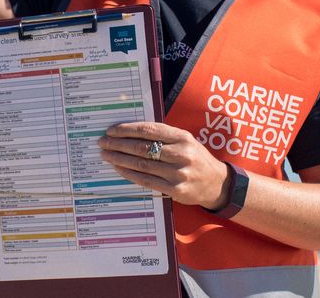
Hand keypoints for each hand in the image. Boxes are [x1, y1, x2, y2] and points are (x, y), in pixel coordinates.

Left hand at [97, 122, 229, 208]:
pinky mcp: (176, 190)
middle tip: (103, 142)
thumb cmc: (195, 158)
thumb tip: (131, 131)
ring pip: (142, 164)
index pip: (149, 130)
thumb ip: (163, 135)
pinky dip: (130, 174)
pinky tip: (119, 169)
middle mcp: (181, 154)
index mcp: (183, 137)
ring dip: (120, 159)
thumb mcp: (185, 140)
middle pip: (142, 147)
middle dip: (118, 144)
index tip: (111, 130)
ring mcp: (179, 173)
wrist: (216, 183)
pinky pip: (147, 181)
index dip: (127, 129)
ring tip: (107, 155)